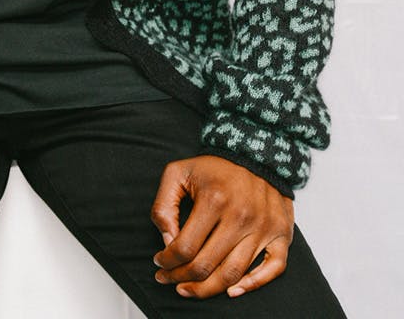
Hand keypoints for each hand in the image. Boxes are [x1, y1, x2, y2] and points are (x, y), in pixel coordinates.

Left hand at [150, 155, 293, 299]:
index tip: (160, 263)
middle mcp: (241, 216)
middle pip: (206, 265)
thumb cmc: (214, 166)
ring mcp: (264, 227)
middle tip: (169, 280)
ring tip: (190, 289)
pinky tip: (231, 290)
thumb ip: (163, 204)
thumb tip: (167, 241)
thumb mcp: (178, 172)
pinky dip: (251, 285)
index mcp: (214, 200)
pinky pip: (272, 270)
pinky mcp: (282, 234)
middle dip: (181, 279)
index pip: (185, 247)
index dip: (167, 261)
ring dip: (208, 289)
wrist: (255, 151)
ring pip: (233, 274)